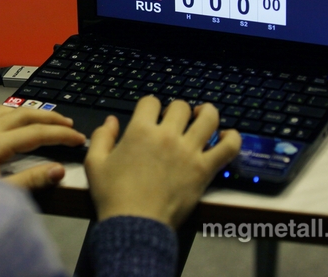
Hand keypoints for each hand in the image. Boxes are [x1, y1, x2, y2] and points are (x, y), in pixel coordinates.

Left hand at [0, 104, 86, 188]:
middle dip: (49, 117)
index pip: (35, 133)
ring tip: (46, 118)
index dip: (60, 135)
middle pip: (23, 113)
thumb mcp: (1, 195)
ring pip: (5, 109)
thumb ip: (31, 181)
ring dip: (29, 111)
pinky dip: (10, 114)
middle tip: (68, 125)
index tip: (78, 139)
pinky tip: (15, 122)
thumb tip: (58, 170)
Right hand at [84, 97, 240, 229]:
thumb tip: (111, 121)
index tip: (150, 114)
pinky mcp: (204, 170)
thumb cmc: (114, 196)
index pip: (151, 101)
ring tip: (203, 116)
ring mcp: (189, 152)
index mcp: (140, 131)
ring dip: (207, 113)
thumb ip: (102, 137)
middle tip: (175, 120)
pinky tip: (227, 136)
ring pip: (209, 118)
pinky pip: (228, 147)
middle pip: (181, 106)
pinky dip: (232, 138)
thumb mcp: (95, 164)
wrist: (135, 225)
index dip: (150, 105)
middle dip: (176, 109)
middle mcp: (167, 136)